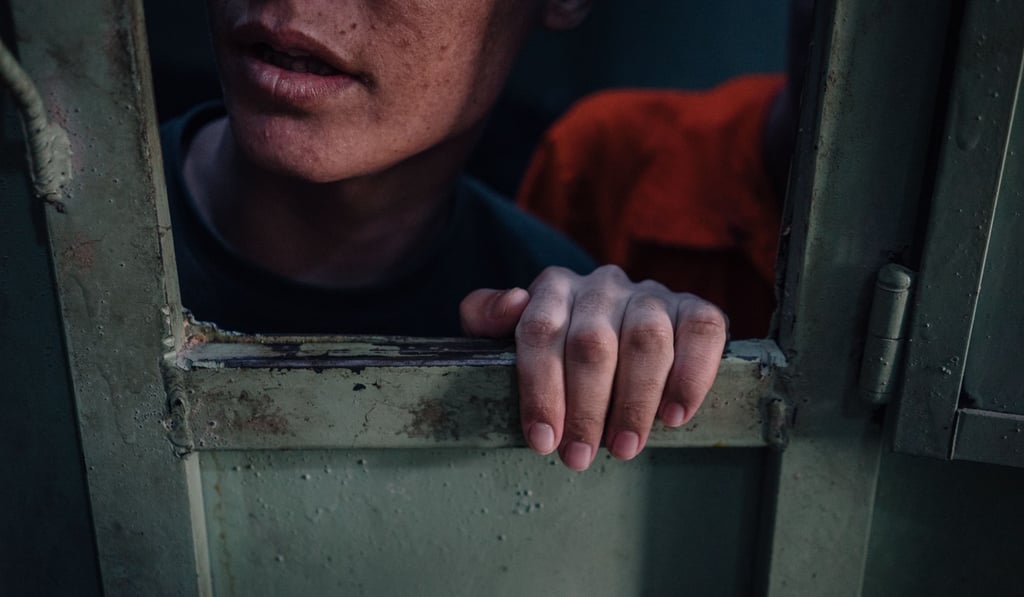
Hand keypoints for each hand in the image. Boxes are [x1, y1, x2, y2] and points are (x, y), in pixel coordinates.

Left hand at [460, 265, 727, 470]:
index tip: (542, 440)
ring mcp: (651, 295)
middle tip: (579, 456)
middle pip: (592, 342)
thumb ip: (485, 316)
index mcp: (554, 288)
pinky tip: (674, 415)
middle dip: (585, 408)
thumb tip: (511, 304)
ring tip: (624, 448)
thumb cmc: (555, 348)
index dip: (540, 388)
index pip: (541, 330)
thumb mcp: (506, 334)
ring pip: (646, 339)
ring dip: (635, 401)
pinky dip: (690, 375)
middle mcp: (602, 285)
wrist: (618, 331)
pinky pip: (701, 331)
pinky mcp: (694, 309)